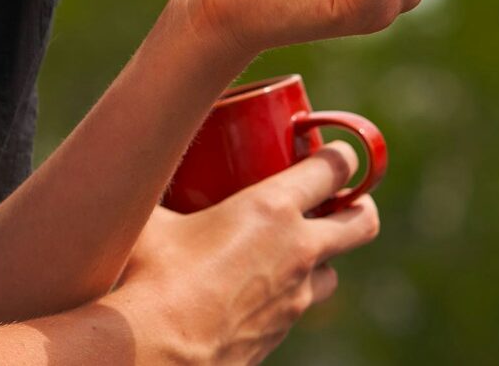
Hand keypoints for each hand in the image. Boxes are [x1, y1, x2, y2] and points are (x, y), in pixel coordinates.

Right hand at [111, 144, 382, 364]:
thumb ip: (155, 191)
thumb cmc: (152, 278)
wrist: (159, 352)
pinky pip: (300, 306)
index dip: (341, 156)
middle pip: (362, 221)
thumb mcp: (153, 219)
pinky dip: (290, 293)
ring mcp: (296, 297)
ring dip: (322, 257)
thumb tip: (136, 172)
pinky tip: (258, 289)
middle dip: (358, 206)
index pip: (334, 170)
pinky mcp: (282, 331)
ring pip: (334, 271)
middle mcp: (298, 250)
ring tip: (291, 248)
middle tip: (335, 199)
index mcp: (273, 209)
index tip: (333, 153)